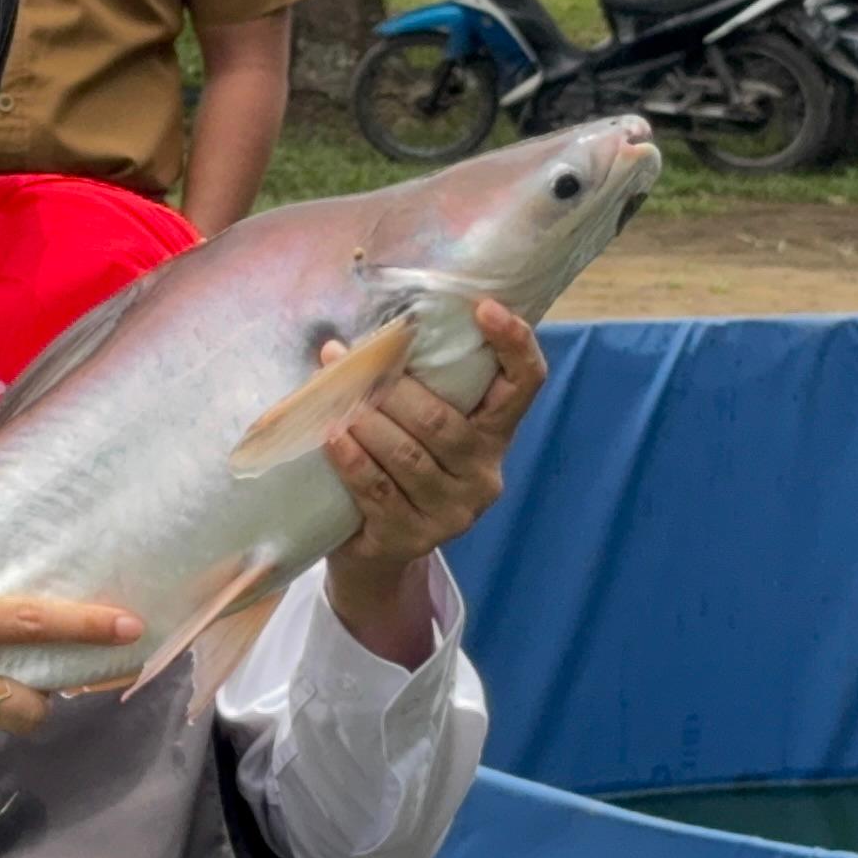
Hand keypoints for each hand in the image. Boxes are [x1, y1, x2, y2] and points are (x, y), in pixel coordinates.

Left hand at [317, 300, 545, 661]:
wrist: (374, 550)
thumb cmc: (395, 466)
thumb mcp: (417, 426)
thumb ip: (413, 386)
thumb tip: (357, 340)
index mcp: (494, 432)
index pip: (525, 382)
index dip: (514, 343)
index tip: (483, 307)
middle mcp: (483, 473)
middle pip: (442, 421)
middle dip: (393, 389)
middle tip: (353, 364)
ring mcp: (452, 511)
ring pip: (407, 455)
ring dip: (364, 421)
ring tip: (335, 400)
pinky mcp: (413, 536)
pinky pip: (378, 489)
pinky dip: (350, 458)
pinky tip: (331, 436)